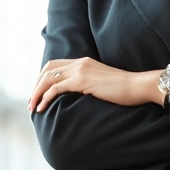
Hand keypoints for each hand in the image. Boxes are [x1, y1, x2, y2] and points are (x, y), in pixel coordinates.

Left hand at [29, 57, 162, 112]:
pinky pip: (56, 88)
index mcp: (84, 61)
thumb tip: (80, 95)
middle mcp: (80, 63)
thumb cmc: (125, 89)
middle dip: (36, 86)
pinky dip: (45, 97)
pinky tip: (42, 108)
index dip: (43, 78)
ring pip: (48, 78)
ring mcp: (80, 70)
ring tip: (33, 107)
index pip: (55, 65)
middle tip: (32, 102)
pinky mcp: (82, 81)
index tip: (39, 94)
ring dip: (36, 93)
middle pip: (47, 69)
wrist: (137, 86)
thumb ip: (89, 83)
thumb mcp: (102, 83)